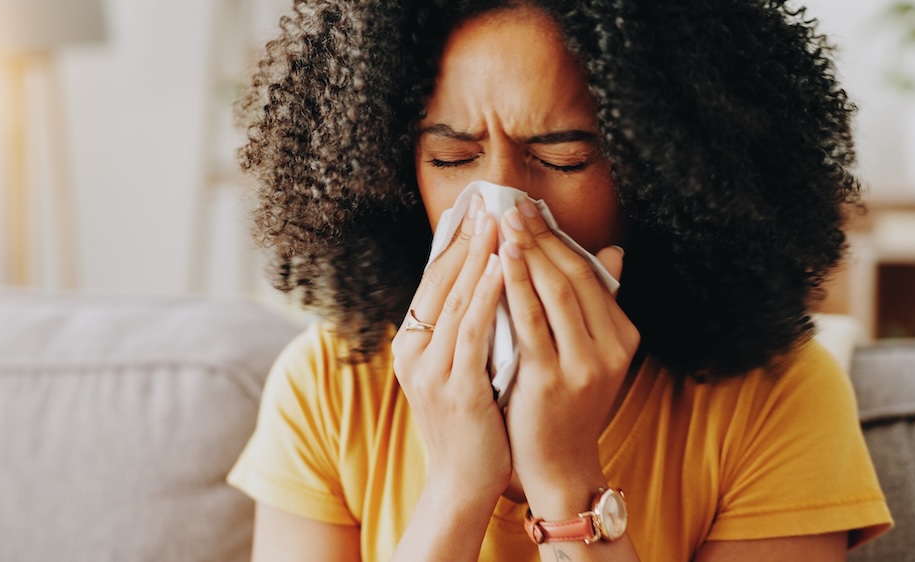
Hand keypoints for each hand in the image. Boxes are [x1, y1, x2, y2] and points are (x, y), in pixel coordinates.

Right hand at [391, 196, 510, 503]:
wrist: (462, 484)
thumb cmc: (470, 425)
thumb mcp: (460, 370)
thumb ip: (469, 329)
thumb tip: (491, 285)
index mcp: (410, 346)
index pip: (432, 283)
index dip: (455, 245)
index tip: (477, 211)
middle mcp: (411, 353)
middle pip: (438, 283)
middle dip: (466, 239)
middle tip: (489, 201)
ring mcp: (428, 371)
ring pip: (453, 300)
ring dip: (478, 257)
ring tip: (498, 222)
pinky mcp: (453, 388)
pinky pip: (470, 331)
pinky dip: (485, 295)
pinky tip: (504, 267)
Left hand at [498, 198, 639, 517]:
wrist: (560, 466)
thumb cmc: (566, 406)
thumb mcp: (591, 354)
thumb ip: (598, 305)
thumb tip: (612, 252)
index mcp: (622, 337)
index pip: (589, 275)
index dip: (558, 238)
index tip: (530, 209)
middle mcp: (610, 348)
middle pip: (573, 277)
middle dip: (541, 236)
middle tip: (514, 204)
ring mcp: (583, 365)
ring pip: (555, 293)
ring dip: (529, 252)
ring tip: (506, 221)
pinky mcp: (551, 380)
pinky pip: (531, 323)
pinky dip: (515, 287)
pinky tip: (499, 262)